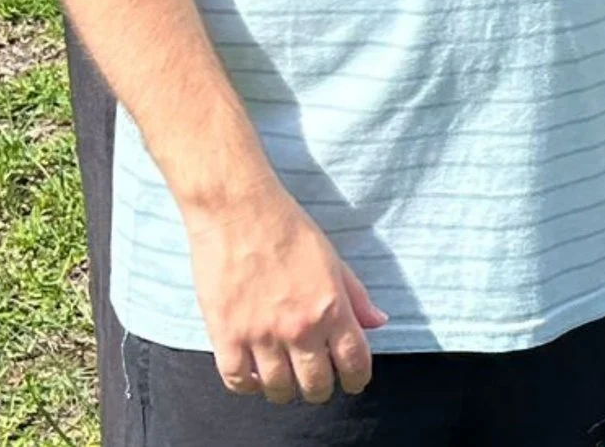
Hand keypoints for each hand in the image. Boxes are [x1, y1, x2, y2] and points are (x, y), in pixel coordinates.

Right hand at [181, 182, 387, 404]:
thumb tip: (378, 322)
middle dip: (321, 389)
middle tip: (318, 383)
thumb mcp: (333, 260)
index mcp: (331, 308)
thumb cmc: (289, 230)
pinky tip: (255, 377)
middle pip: (316, 384)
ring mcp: (261, 335)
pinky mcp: (226, 335)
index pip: (354, 362)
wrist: (239, 212)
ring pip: (278, 389)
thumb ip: (356, 296)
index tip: (353, 383)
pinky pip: (237, 381)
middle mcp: (299, 328)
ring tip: (286, 382)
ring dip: (286, 391)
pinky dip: (248, 386)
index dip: (356, 380)